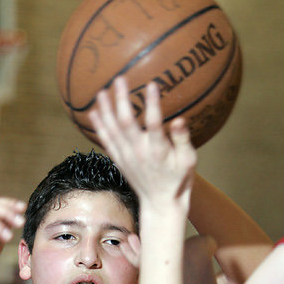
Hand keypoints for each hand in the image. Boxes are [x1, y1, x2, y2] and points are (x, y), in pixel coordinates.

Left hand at [89, 76, 196, 208]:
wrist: (160, 203)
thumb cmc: (179, 180)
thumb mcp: (189, 161)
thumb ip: (183, 140)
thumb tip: (180, 120)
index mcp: (158, 151)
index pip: (155, 124)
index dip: (152, 104)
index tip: (152, 84)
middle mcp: (138, 153)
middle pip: (126, 123)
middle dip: (121, 100)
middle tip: (119, 79)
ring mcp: (126, 157)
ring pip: (112, 130)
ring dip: (105, 110)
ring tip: (100, 92)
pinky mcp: (119, 160)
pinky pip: (106, 141)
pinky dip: (99, 127)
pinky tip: (93, 113)